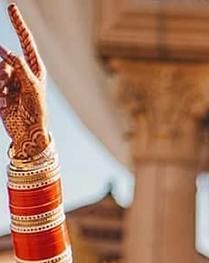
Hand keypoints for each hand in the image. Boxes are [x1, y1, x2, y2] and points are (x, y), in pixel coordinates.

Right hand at [0, 5, 48, 158]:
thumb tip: (11, 55)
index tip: (11, 7)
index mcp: (34, 68)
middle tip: (8, 84)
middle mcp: (22, 72)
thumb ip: (21, 70)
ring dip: (0, 81)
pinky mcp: (1, 91)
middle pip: (6, 56)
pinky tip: (4, 102)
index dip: (18, 24)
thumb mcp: (32, 90)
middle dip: (1, 64)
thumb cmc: (36, 113)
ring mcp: (11, 81)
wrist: (27, 135)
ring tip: (6, 95)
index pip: (25, 41)